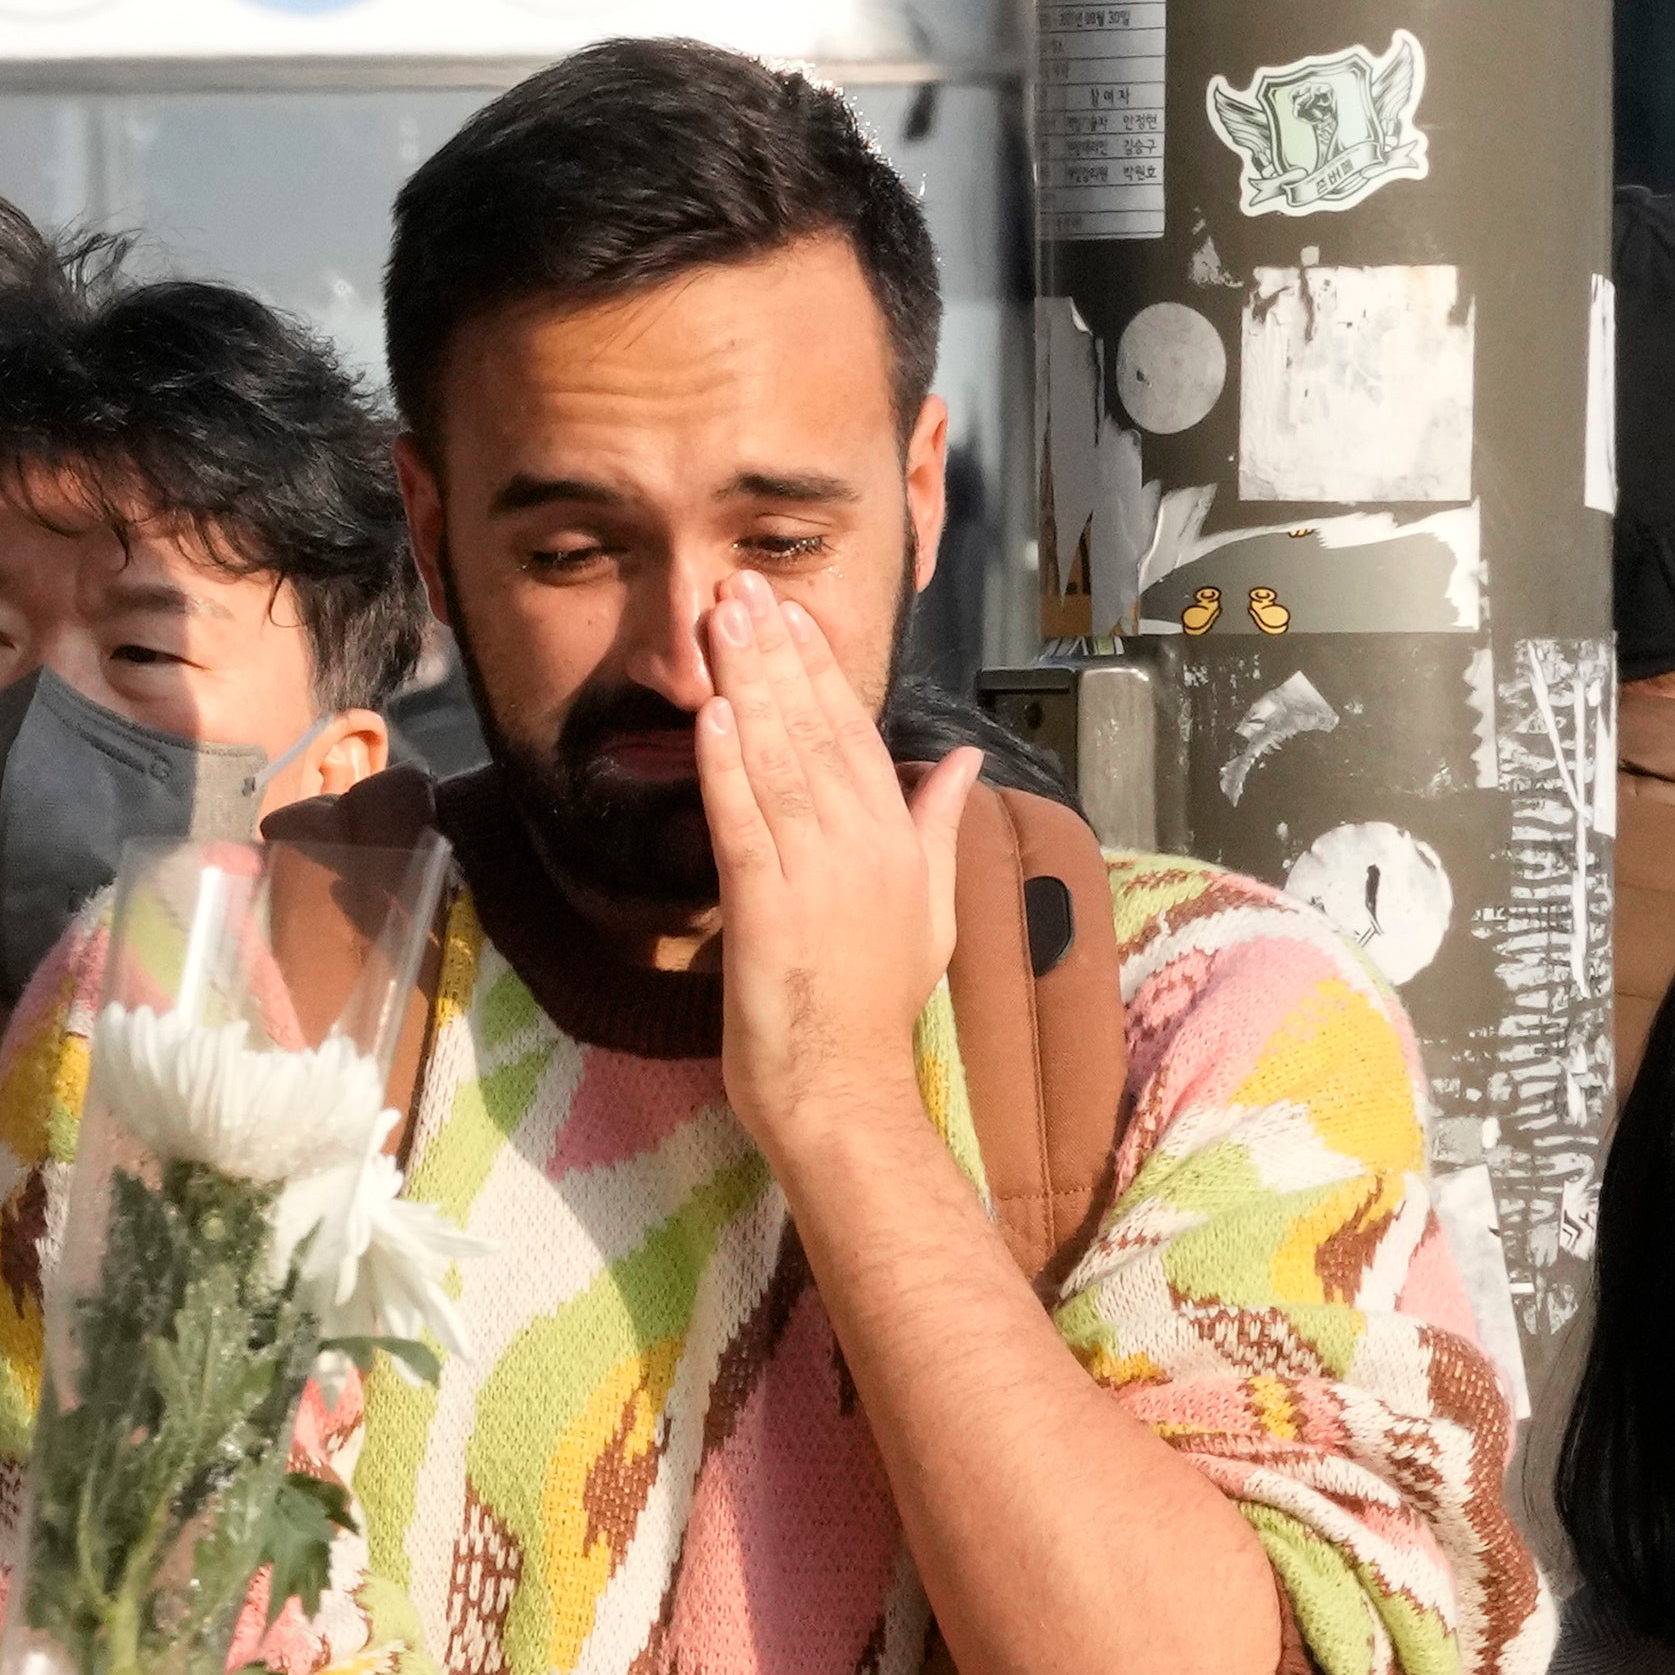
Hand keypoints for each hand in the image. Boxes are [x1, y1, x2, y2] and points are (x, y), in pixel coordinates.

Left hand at [688, 569, 970, 1181]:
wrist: (845, 1088)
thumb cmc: (875, 1003)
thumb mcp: (929, 906)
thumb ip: (940, 824)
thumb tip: (965, 759)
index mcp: (896, 838)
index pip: (854, 733)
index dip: (819, 667)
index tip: (788, 611)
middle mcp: (862, 843)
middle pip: (812, 730)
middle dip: (774, 653)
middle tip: (738, 586)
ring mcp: (815, 872)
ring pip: (776, 760)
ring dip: (745, 685)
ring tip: (719, 622)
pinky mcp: (766, 908)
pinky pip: (742, 822)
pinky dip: (725, 766)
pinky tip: (710, 711)